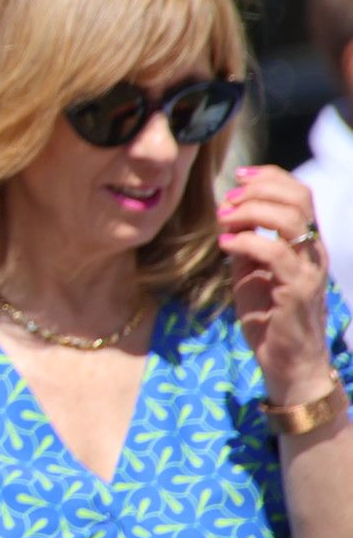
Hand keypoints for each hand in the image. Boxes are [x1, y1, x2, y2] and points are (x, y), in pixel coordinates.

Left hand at [217, 164, 331, 403]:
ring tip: (224, 220)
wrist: (286, 361)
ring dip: (251, 211)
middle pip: (299, 198)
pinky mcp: (297, 290)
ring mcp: (309, 269)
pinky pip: (275, 253)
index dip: (270, 176)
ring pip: (291, 219)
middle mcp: (313, 251)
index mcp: (305, 242)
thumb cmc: (268, 316)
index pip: (301, 193)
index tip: (239, 175)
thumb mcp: (251, 271)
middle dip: (258, 190)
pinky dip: (246, 241)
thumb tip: (227, 215)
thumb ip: (245, 242)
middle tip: (227, 201)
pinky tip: (225, 245)